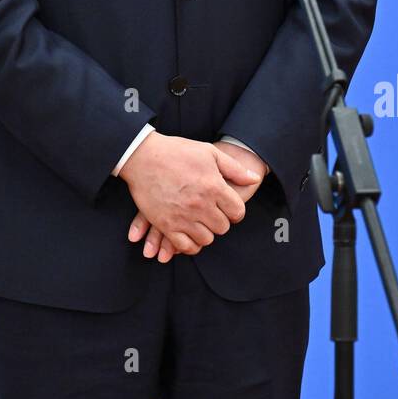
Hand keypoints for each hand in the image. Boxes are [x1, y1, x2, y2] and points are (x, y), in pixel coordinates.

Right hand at [126, 138, 269, 260]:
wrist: (142, 156)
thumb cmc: (177, 151)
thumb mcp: (209, 152)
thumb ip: (234, 168)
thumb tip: (254, 179)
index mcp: (214, 186)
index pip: (237, 212)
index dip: (235, 211)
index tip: (228, 207)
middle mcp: (201, 205)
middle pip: (222, 227)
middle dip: (220, 221)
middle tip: (213, 213)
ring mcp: (183, 217)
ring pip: (206, 239)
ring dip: (206, 232)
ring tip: (200, 222)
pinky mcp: (166, 225)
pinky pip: (186, 246)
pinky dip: (191, 244)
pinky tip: (190, 233)